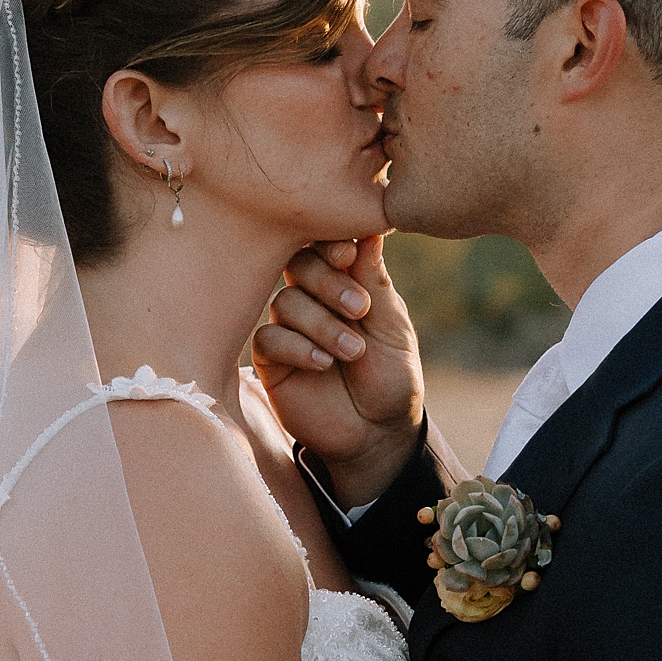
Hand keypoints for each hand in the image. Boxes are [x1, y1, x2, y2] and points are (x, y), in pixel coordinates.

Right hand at [252, 237, 423, 508]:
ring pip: (285, 302)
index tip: (349, 256)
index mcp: (342, 282)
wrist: (379, 433)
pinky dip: (298, 347)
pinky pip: (269, 339)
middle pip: (298, 265)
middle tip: (358, 308)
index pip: (325, 244)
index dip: (331, 243)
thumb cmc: (391, 377)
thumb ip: (375, 281)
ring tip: (352, 351)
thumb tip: (372, 227)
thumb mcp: (393, 327)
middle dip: (328, 282)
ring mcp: (289, 328)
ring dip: (321, 324)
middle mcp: (311, 298)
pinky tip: (323, 363)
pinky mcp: (271, 361)